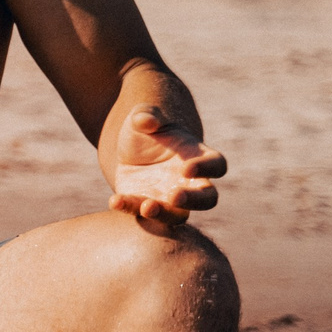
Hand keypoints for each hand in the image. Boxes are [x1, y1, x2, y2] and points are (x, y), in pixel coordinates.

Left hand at [108, 106, 225, 234]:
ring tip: (146, 207)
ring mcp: (171, 199)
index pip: (216, 164)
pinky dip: (130, 209)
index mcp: (197, 155)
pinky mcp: (148, 206)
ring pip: (178, 215)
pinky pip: (144, 215)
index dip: (206, 168)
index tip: (186, 168)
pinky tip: (115, 200)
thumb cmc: (147, 130)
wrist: (130, 148)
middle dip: (193, 200)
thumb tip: (147, 120)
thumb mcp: (142, 116)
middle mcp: (191, 182)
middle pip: (207, 198)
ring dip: (164, 213)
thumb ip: (146, 115)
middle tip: (174, 197)